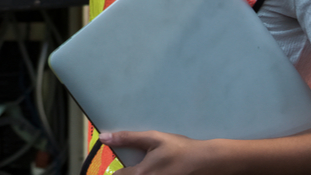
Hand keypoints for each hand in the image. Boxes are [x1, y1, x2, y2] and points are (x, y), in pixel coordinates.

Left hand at [100, 130, 219, 174]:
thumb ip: (127, 138)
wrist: (207, 161)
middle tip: (134, 166)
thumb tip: (103, 138)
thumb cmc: (179, 148)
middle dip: (128, 173)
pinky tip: (160, 169)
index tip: (117, 167)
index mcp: (141, 174)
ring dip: (139, 174)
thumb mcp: (153, 138)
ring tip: (148, 166)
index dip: (116, 172)